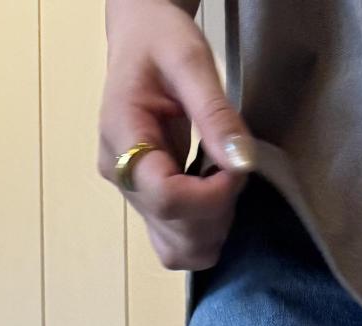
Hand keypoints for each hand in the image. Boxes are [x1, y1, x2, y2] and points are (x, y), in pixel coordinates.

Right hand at [99, 0, 256, 270]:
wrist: (140, 38)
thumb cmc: (159, 39)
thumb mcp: (189, 59)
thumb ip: (215, 112)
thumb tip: (241, 163)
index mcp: (121, 136)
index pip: (166, 197)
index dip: (212, 196)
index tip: (235, 166)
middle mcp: (120, 176)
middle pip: (175, 231)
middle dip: (218, 210)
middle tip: (231, 162)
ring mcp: (132, 195)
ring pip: (177, 250)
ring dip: (213, 227)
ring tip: (221, 178)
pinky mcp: (147, 203)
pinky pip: (178, 242)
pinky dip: (206, 229)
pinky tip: (214, 192)